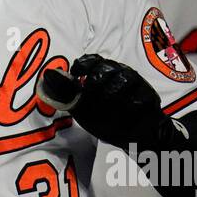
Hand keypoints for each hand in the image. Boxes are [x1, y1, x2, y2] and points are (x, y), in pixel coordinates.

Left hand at [36, 54, 165, 147]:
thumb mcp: (81, 109)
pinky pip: (138, 96)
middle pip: (106, 67)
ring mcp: (137, 83)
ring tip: (109, 106)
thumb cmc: (108, 119)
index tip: (76, 74)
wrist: (136, 137)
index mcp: (103, 73)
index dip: (83, 65)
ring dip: (112, 94)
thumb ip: (66, 94)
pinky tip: (126, 113)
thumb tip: (47, 77)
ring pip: (123, 78)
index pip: (92, 59)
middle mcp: (120, 73)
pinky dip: (129, 106)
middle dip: (95, 82)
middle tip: (91, 95)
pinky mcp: (149, 95)